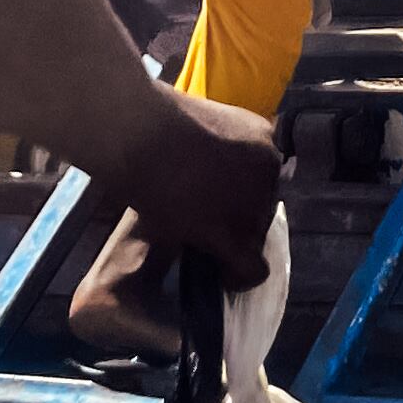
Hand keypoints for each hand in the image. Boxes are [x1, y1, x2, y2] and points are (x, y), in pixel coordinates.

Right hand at [70, 90, 281, 354]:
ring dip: (233, 245)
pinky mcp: (233, 231)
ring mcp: (254, 198)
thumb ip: (214, 156)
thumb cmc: (150, 123)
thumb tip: (210, 185)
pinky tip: (222, 279)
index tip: (220, 208)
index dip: (241, 199)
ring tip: (202, 246)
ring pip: (256, 238)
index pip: (262, 179)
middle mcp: (267, 165)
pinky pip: (250, 268)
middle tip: (204, 229)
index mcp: (260, 136)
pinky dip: (238, 278)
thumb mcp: (196, 132)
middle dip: (238, 221)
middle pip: (262, 208)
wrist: (134, 128)